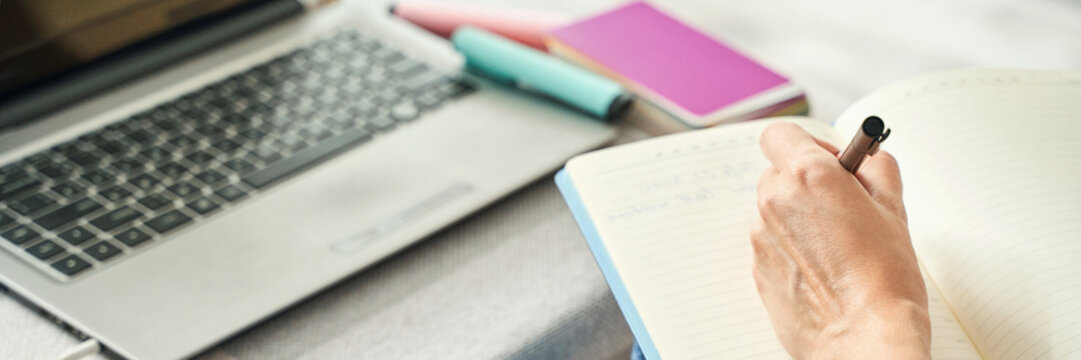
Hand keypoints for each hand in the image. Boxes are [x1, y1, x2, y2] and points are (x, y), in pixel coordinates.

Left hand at [751, 122, 929, 359]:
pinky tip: (824, 271)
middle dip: (806, 183)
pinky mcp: (757, 269)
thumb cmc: (884, 280)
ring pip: (775, 212)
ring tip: (838, 248)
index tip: (833, 163)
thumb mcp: (894, 210)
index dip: (808, 144)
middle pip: (778, 173)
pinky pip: (772, 245)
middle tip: (843, 206)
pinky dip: (792, 250)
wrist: (862, 339)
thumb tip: (868, 157)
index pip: (780, 134)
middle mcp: (775, 202)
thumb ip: (877, 169)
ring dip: (799, 219)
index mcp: (807, 176)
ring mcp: (762, 237)